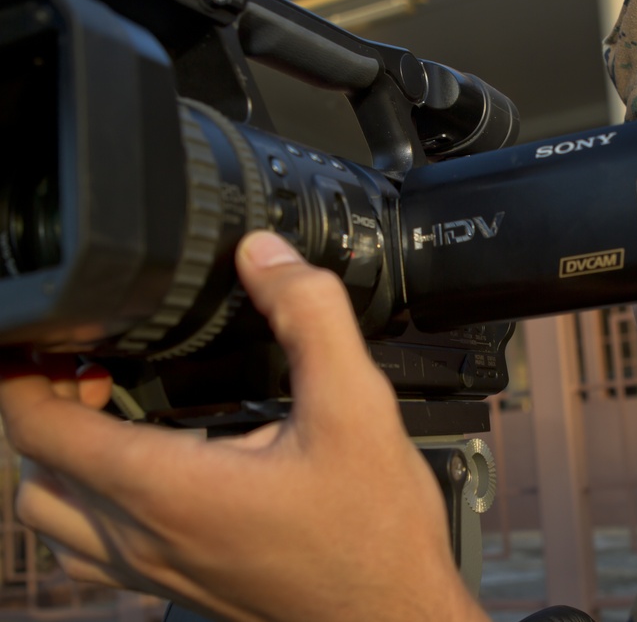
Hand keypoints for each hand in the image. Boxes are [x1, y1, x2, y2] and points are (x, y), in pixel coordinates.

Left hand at [0, 231, 486, 621]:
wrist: (393, 615)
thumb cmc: (373, 530)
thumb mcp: (356, 405)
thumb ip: (309, 317)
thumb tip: (263, 255)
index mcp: (168, 488)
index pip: (39, 428)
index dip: (23, 371)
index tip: (52, 338)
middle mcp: (144, 539)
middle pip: (33, 472)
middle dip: (44, 409)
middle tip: (95, 369)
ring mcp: (155, 572)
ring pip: (54, 520)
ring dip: (61, 463)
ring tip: (112, 419)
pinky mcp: (178, 589)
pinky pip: (92, 552)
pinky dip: (91, 507)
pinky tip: (148, 479)